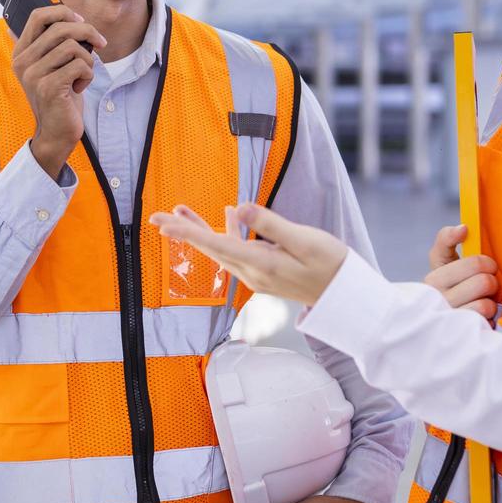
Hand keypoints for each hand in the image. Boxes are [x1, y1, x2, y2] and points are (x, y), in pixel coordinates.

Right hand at [10, 5, 105, 178]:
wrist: (57, 131)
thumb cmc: (61, 96)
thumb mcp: (54, 65)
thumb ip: (55, 43)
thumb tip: (67, 14)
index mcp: (22, 52)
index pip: (38, 15)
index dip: (64, 12)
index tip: (81, 22)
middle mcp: (23, 62)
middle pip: (61, 28)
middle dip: (88, 32)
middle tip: (100, 44)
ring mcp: (33, 75)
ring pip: (73, 47)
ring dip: (88, 59)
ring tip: (83, 74)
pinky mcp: (48, 87)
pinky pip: (80, 65)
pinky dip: (88, 75)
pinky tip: (80, 87)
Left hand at [148, 203, 346, 306]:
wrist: (344, 294)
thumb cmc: (330, 265)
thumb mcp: (305, 240)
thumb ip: (271, 224)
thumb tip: (238, 209)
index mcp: (261, 264)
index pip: (216, 245)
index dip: (188, 232)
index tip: (164, 225)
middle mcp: (253, 272)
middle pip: (210, 247)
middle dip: (183, 231)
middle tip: (156, 217)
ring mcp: (257, 273)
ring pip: (220, 248)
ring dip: (199, 230)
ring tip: (179, 211)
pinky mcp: (264, 270)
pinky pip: (236, 250)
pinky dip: (226, 232)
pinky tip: (225, 214)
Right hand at [423, 224, 497, 318]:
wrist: (435, 324)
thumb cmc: (446, 285)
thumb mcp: (441, 261)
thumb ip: (446, 239)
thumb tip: (463, 228)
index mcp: (433, 279)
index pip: (475, 263)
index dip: (486, 263)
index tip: (487, 265)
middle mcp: (437, 301)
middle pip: (485, 282)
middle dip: (490, 283)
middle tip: (485, 285)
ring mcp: (450, 321)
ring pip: (487, 305)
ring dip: (489, 304)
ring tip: (479, 302)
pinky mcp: (463, 337)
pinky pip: (487, 323)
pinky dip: (488, 320)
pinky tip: (478, 319)